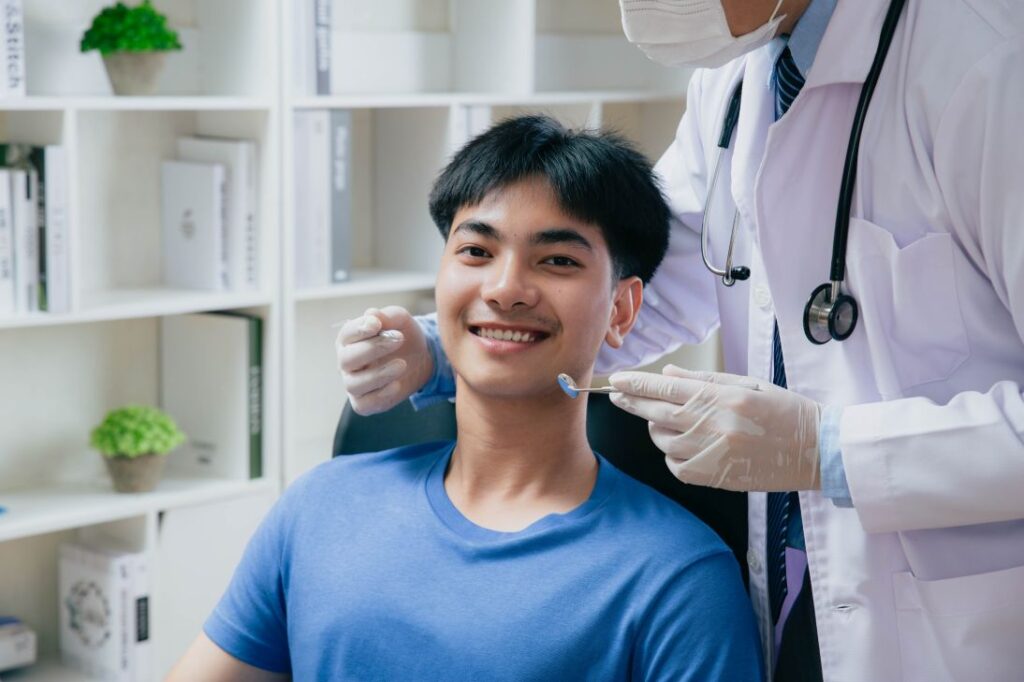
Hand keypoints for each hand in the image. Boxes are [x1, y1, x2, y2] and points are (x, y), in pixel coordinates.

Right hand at [335, 306, 433, 414]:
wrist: (420, 358)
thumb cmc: (401, 336)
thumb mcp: (400, 321)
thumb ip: (388, 316)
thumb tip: (371, 313)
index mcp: (349, 340)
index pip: (347, 335)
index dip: (359, 329)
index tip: (377, 323)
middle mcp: (346, 362)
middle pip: (347, 359)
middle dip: (372, 349)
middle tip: (398, 339)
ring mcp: (354, 384)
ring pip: (354, 384)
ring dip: (378, 374)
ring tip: (402, 364)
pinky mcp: (364, 402)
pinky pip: (364, 404)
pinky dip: (379, 396)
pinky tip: (396, 385)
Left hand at [608, 365, 821, 491]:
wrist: (816, 449)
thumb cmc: (784, 411)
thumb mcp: (746, 384)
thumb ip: (703, 380)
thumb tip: (666, 375)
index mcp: (723, 397)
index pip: (666, 388)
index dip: (636, 384)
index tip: (616, 380)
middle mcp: (715, 425)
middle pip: (657, 413)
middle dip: (633, 403)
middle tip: (617, 396)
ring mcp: (714, 453)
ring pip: (664, 441)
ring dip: (659, 429)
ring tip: (673, 421)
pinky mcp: (716, 477)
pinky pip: (677, 467)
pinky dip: (673, 455)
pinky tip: (684, 446)